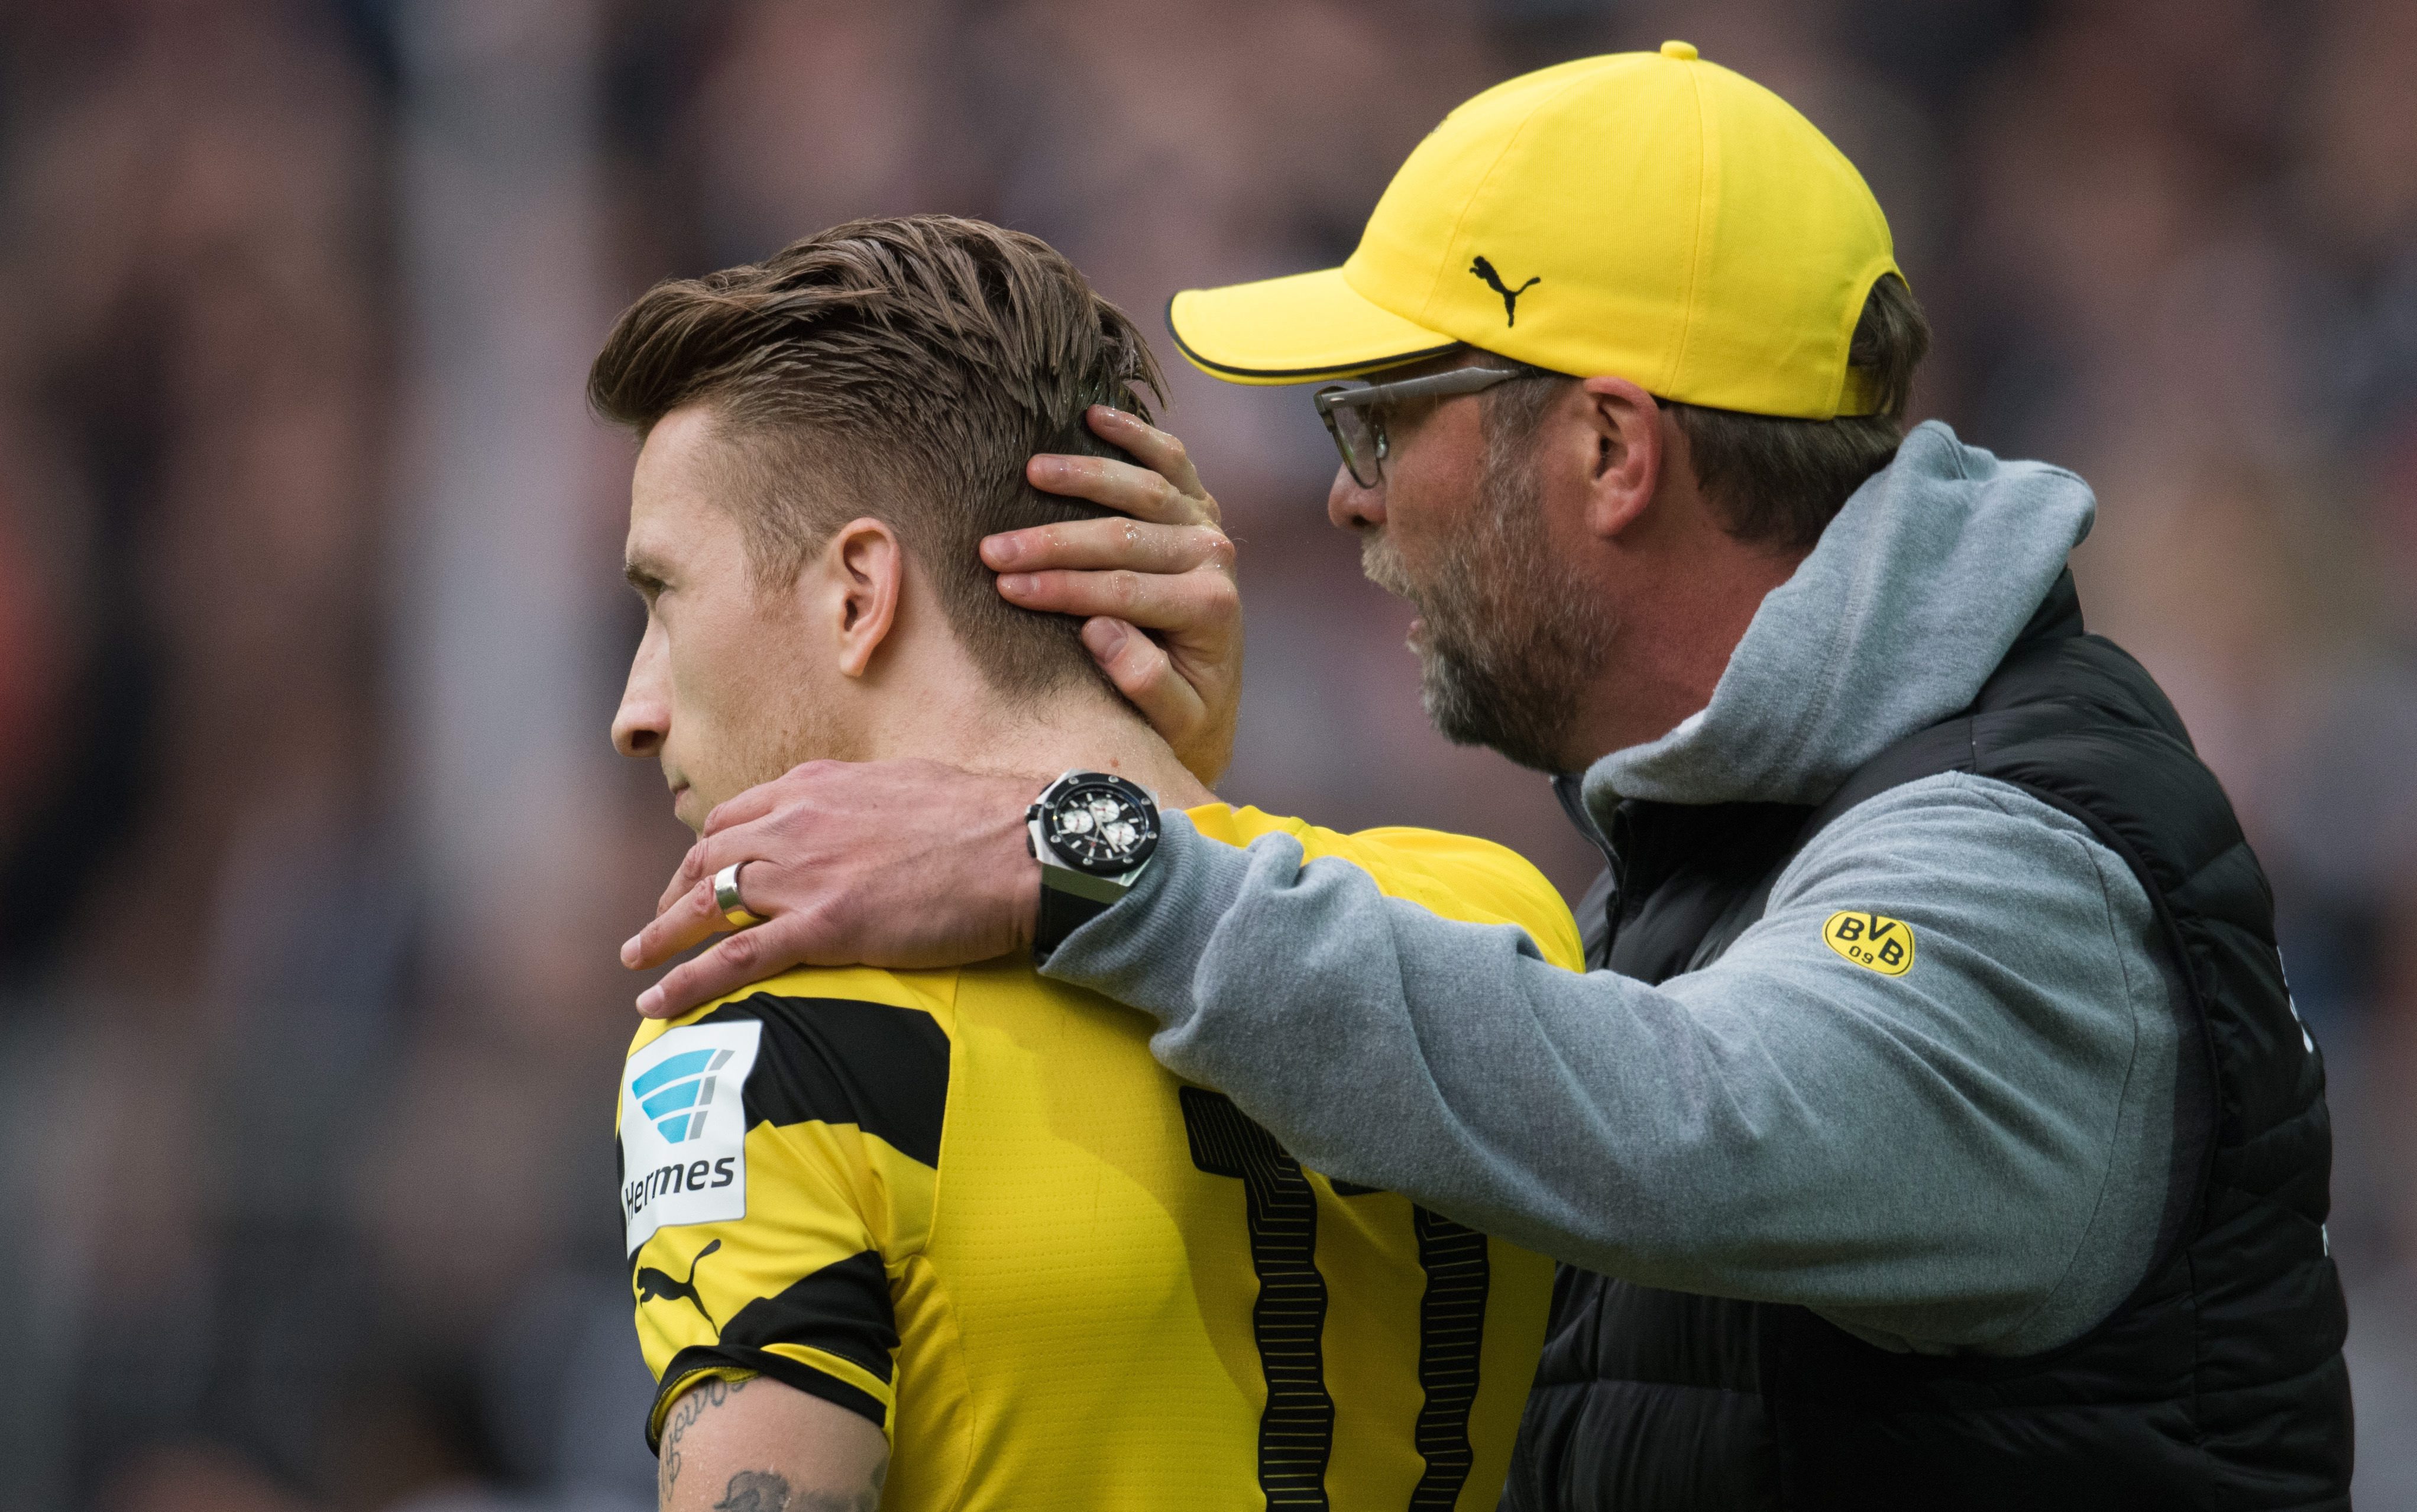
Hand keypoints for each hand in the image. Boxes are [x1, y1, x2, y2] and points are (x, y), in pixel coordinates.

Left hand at [623, 759, 1041, 1017]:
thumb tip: (866, 821)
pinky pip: (735, 957)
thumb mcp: (910, 786)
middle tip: (659, 923)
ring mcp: (807, 874)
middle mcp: (798, 821)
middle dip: (674, 890)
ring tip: (638, 959)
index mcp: (819, 785)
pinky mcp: (825, 925)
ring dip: (663, 934)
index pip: (738, 815)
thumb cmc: (987, 820)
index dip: (709, 848)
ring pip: (708, 904)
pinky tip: (656, 1002)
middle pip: (709, 855)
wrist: (1025, 848)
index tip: (699, 873)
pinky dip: (687, 981)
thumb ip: (866, 804)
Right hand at [999, 405, 1240, 783]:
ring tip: (1029, 470)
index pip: (1124, 590)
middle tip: (991, 548)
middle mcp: (1215, 560)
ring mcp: (1208, 525)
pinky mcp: (1200, 506)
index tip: (1006, 589)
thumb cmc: (1183, 714)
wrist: (1212, 699)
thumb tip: (1101, 630)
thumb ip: (1147, 683)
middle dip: (1053, 542)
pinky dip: (1136, 433)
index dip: (1062, 589)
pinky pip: (1172, 459)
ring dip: (1084, 475)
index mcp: (1210, 610)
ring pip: (1144, 488)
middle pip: (1125, 537)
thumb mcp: (1174, 721)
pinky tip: (1094, 415)